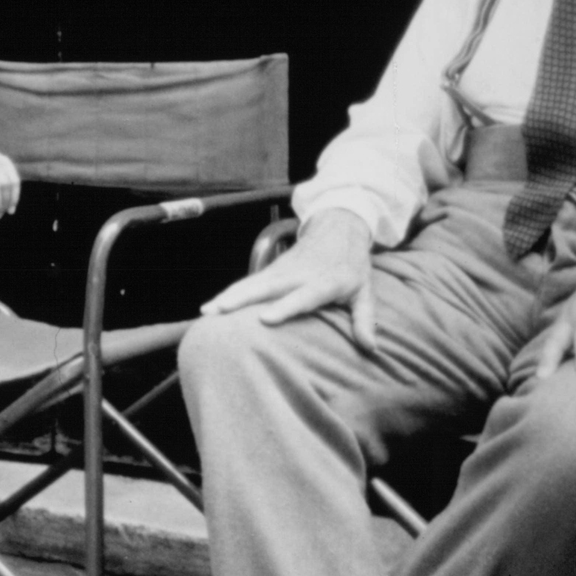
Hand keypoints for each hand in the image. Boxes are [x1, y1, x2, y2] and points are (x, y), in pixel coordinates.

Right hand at [200, 209, 377, 351]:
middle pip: (265, 287)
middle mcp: (298, 275)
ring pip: (250, 284)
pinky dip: (228, 294)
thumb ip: (364, 318)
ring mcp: (281, 270)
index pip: (302, 296)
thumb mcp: (365, 290)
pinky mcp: (271, 270)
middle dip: (241, 299)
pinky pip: (247, 283)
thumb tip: (370, 348)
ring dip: (227, 296)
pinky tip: (211, 308)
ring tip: (206, 312)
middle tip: (218, 312)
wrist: (337, 227)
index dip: (284, 307)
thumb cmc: (351, 265)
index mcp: (324, 281)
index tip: (264, 318)